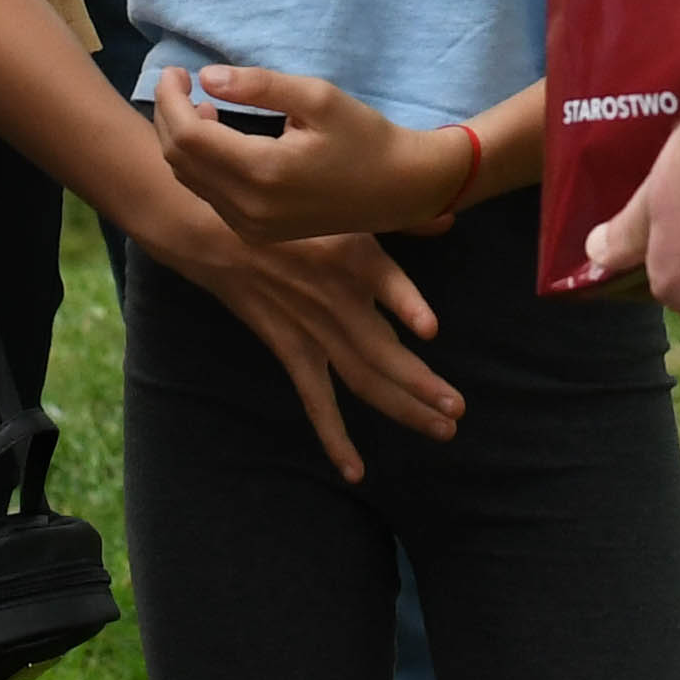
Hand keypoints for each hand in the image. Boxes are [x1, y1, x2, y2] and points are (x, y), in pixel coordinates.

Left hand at [150, 64, 459, 240]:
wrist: (399, 189)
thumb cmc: (364, 137)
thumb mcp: (318, 97)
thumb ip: (260, 86)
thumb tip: (207, 77)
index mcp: (263, 172)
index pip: (189, 136)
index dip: (171, 99)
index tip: (178, 70)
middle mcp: (249, 208)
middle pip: (180, 160)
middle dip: (168, 116)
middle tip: (179, 81)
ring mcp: (251, 227)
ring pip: (190, 180)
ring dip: (181, 140)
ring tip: (197, 104)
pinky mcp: (257, 233)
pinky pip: (210, 196)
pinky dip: (200, 163)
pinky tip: (217, 136)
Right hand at [153, 218, 460, 478]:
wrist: (220, 236)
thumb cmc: (294, 218)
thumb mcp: (346, 209)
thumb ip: (403, 220)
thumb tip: (450, 221)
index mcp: (351, 255)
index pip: (383, 280)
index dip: (405, 304)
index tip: (430, 331)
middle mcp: (334, 298)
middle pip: (380, 349)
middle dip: (420, 383)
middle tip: (459, 408)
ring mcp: (313, 330)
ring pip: (362, 378)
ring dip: (403, 407)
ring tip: (444, 430)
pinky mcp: (292, 350)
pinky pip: (316, 401)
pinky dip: (334, 436)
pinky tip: (355, 470)